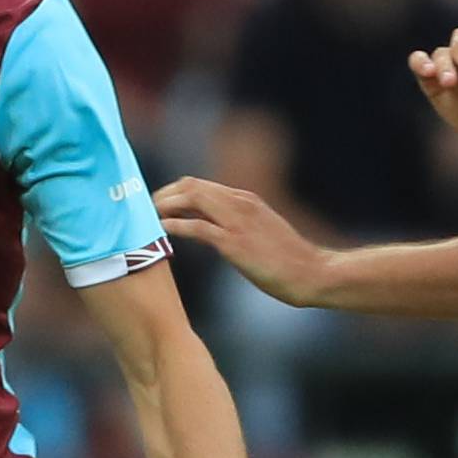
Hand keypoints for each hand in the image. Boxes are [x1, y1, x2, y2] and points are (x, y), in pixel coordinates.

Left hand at [153, 179, 331, 306]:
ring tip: (148, 218)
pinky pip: (197, 227)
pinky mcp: (234, 243)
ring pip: (191, 199)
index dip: (174, 192)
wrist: (312, 273)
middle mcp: (239, 204)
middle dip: (163, 195)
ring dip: (165, 206)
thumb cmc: (289, 259)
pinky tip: (163, 230)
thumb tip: (215, 228)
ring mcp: (237, 221)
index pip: (200, 185)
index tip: (158, 205)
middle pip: (190, 186)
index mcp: (245, 200)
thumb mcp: (262, 231)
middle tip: (146, 210)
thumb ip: (239, 224)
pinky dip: (175, 225)